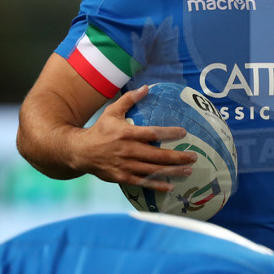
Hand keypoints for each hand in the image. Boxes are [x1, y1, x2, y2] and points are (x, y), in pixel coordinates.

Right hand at [71, 85, 197, 191]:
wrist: (80, 152)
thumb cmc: (100, 129)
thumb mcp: (112, 111)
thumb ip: (130, 99)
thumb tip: (147, 87)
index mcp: (127, 133)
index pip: (152, 133)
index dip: (169, 133)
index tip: (184, 133)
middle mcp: (128, 150)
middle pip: (157, 155)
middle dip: (177, 157)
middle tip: (193, 157)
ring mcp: (125, 166)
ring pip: (153, 170)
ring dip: (172, 171)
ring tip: (188, 171)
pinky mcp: (122, 177)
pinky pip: (142, 182)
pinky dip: (156, 185)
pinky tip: (170, 186)